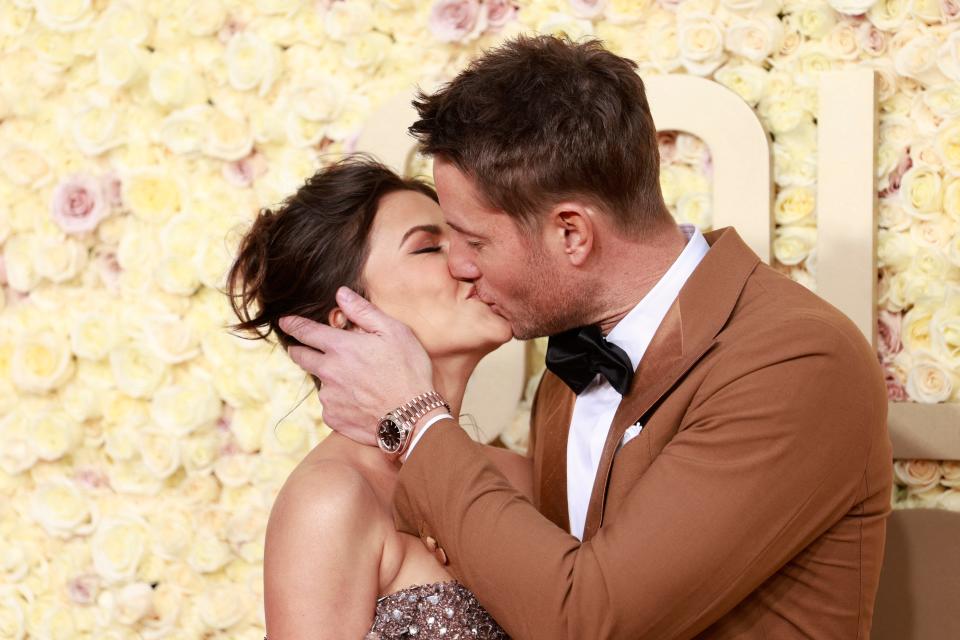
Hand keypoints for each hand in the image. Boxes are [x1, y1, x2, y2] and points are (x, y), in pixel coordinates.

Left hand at [279, 286, 434, 446]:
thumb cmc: (408, 371)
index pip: (306, 332)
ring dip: (329, 378)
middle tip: (302, 349)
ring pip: (320, 382)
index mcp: (341, 347)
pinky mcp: (333, 418)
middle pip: (301, 357)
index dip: (293, 325)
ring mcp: (329, 397)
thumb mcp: (394, 332)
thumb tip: (341, 294)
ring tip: (356, 382)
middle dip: (298, 350)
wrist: (413, 418)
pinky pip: (330, 405)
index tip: (284, 322)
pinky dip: (340, 401)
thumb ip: (364, 312)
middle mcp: (328, 371)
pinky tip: (360, 401)